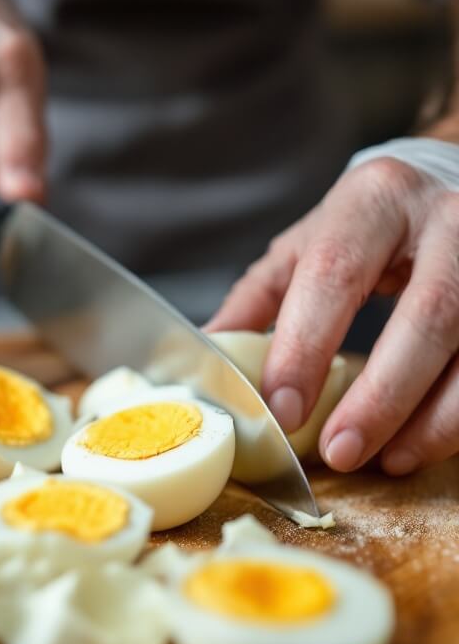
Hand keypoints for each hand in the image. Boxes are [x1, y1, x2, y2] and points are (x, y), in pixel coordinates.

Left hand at [207, 156, 458, 473]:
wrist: (447, 182)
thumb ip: (261, 296)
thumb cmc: (371, 224)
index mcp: (374, 200)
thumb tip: (209, 352)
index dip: (306, 347)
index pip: (336, 273)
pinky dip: (457, 418)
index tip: (282, 410)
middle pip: (428, 315)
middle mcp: (446, 220)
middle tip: (339, 452)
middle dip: (382, 397)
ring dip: (432, 420)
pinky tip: (422, 444)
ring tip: (387, 461)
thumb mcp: (310, 242)